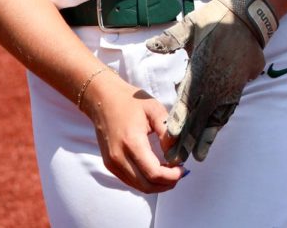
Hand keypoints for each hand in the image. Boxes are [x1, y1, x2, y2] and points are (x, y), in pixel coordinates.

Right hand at [80, 68, 186, 193]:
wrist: (103, 99)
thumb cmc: (130, 101)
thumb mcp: (154, 109)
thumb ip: (167, 132)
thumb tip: (177, 154)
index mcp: (132, 142)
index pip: (154, 172)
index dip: (171, 176)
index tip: (183, 169)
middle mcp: (119, 157)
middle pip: (146, 185)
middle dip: (166, 184)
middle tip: (179, 173)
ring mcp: (112, 163)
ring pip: (138, 186)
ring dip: (156, 184)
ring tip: (170, 171)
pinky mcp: (110, 165)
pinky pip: (130, 180)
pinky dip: (145, 180)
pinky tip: (156, 169)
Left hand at [146, 0, 276, 162]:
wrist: (248, 18)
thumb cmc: (215, 20)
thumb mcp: (190, 26)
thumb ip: (170, 40)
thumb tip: (149, 46)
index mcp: (200, 70)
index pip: (186, 102)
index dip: (178, 122)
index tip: (170, 140)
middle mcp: (215, 83)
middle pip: (199, 116)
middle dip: (188, 139)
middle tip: (177, 159)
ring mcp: (229, 87)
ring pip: (215, 118)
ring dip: (205, 137)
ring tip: (198, 156)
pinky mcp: (238, 87)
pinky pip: (227, 110)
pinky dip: (219, 125)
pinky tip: (214, 134)